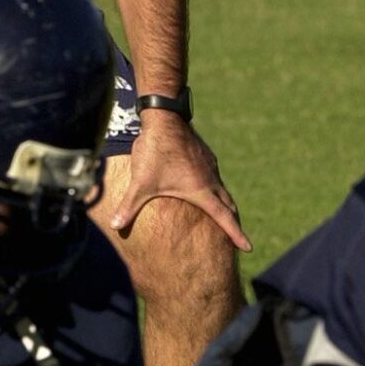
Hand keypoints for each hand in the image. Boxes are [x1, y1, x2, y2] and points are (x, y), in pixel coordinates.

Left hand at [103, 115, 249, 251]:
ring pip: (222, 190)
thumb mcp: (140, 183)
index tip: (248, 247)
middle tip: (237, 237)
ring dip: (225, 204)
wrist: (164, 118)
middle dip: (233, 222)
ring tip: (223, 215)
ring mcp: (209, 166)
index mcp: (201, 191)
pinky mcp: (205, 155)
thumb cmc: (154, 152)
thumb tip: (115, 227)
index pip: (224, 218)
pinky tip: (206, 188)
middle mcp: (211, 179)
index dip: (236, 234)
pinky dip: (215, 188)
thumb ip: (129, 207)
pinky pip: (214, 177)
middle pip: (229, 205)